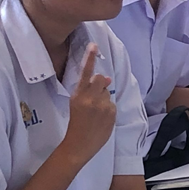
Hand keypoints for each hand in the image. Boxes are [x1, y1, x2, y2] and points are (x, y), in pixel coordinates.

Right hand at [61, 44, 116, 165]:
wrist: (79, 145)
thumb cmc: (76, 124)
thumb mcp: (77, 105)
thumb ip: (90, 90)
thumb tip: (108, 78)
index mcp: (78, 95)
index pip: (86, 73)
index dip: (90, 58)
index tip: (94, 45)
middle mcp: (91, 98)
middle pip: (101, 79)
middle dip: (100, 83)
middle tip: (94, 96)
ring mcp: (102, 105)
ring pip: (107, 92)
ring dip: (103, 97)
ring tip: (95, 112)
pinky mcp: (112, 113)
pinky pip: (112, 103)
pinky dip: (108, 108)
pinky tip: (101, 118)